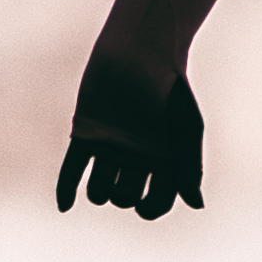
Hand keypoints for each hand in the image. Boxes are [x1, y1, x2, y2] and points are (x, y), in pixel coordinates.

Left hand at [58, 59, 205, 217]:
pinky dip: (65, 190)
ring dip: (101, 191)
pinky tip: (64, 206)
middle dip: (126, 195)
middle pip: (124, 198)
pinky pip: (71, 171)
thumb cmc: (170, 89)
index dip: (150, 209)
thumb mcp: (188, 129)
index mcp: (162, 160)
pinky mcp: (85, 135)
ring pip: (98, 191)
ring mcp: (109, 148)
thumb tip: (197, 206)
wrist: (139, 52)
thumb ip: (190, 167)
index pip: (155, 202)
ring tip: (108, 174)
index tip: (146, 205)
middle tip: (130, 170)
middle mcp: (135, 158)